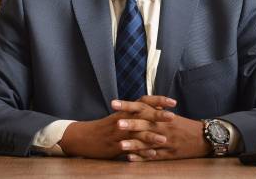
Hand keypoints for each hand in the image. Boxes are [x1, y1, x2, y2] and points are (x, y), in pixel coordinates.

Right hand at [58, 97, 174, 158]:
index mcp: (125, 110)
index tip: (173, 101)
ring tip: (164, 139)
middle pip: (142, 115)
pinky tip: (151, 154)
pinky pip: (130, 148)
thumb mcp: (120, 116)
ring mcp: (118, 133)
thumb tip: (155, 108)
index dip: (158, 100)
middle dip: (157, 115)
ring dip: (150, 136)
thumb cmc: (105, 127)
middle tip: (173, 116)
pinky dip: (141, 151)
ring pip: (136, 133)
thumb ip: (136, 113)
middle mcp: (122, 119)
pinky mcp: (114, 146)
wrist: (83, 137)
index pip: (143, 101)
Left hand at [114, 95, 210, 160]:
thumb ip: (153, 111)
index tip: (113, 103)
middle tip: (117, 123)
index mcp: (162, 115)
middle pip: (145, 124)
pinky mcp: (169, 154)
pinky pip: (154, 156)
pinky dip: (142, 157)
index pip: (142, 107)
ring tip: (120, 145)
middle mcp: (163, 127)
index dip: (128, 105)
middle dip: (131, 124)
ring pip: (147, 142)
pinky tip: (130, 158)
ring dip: (133, 144)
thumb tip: (137, 105)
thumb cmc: (184, 125)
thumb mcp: (170, 115)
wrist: (204, 138)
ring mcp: (166, 141)